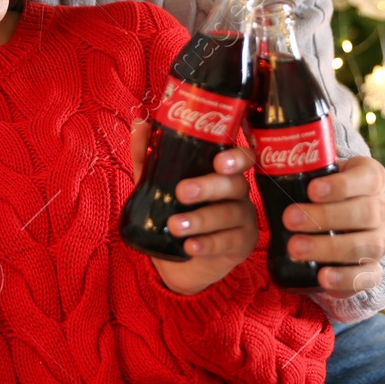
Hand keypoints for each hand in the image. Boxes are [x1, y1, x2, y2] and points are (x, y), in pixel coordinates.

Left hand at [128, 119, 258, 295]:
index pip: (242, 157)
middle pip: (235, 184)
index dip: (236, 157)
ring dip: (201, 219)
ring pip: (230, 214)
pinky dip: (208, 244)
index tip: (218, 161)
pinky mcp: (242, 244)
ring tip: (175, 225)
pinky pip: (229, 242)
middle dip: (209, 187)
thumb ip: (149, 155)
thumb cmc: (176, 213)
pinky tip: (190, 246)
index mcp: (223, 172)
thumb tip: (140, 123)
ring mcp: (243, 219)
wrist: (180, 260)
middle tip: (182, 192)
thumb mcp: (157, 184)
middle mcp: (238, 192)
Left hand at [282, 155, 384, 297]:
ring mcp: (379, 240)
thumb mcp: (317, 174)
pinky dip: (345, 277)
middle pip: (365, 213)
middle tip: (290, 219)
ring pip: (366, 245)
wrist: (342, 225)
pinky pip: (367, 276)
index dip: (341, 185)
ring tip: (294, 248)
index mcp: (370, 179)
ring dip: (329, 247)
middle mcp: (380, 209)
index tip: (311, 189)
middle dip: (325, 216)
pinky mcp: (373, 269)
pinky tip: (322, 277)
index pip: (367, 178)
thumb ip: (297, 166)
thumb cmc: (321, 194)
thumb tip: (249, 156)